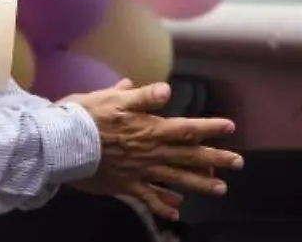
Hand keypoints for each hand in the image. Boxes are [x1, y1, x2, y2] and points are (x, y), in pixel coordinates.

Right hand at [65, 79, 243, 221]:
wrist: (63, 145)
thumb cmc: (86, 116)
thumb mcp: (113, 98)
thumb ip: (142, 96)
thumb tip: (166, 91)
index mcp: (150, 128)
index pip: (187, 128)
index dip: (210, 127)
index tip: (230, 127)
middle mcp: (151, 152)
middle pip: (190, 157)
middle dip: (216, 159)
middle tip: (238, 163)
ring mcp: (140, 172)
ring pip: (177, 179)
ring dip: (200, 184)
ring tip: (221, 189)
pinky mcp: (126, 186)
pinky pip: (150, 199)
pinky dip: (164, 205)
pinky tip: (177, 210)